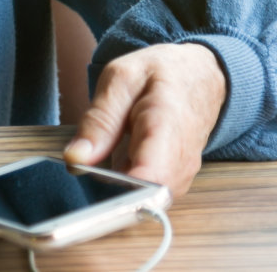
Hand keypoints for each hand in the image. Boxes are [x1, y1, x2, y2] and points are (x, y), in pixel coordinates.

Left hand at [63, 43, 226, 198]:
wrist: (201, 76)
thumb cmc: (163, 74)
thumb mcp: (122, 79)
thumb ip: (100, 120)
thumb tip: (75, 158)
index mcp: (166, 124)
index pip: (151, 177)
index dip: (120, 193)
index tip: (92, 188)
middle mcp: (181, 158)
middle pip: (144, 198)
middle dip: (110, 190)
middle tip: (90, 164)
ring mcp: (183, 174)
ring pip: (144, 200)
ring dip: (119, 188)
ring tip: (109, 154)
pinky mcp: (178, 182)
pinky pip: (148, 195)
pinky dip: (129, 185)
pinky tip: (122, 161)